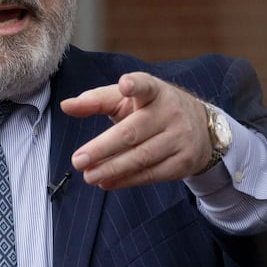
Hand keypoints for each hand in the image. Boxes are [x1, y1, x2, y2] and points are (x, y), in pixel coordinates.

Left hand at [61, 72, 213, 189]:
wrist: (199, 127)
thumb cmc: (152, 109)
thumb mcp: (127, 99)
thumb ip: (97, 100)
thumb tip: (66, 106)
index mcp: (155, 91)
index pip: (145, 85)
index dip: (135, 85)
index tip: (125, 85)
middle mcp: (171, 112)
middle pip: (133, 132)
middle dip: (103, 148)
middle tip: (78, 160)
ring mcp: (180, 138)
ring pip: (141, 157)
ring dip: (112, 168)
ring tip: (89, 176)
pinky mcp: (184, 161)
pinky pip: (152, 174)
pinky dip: (127, 180)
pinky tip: (107, 182)